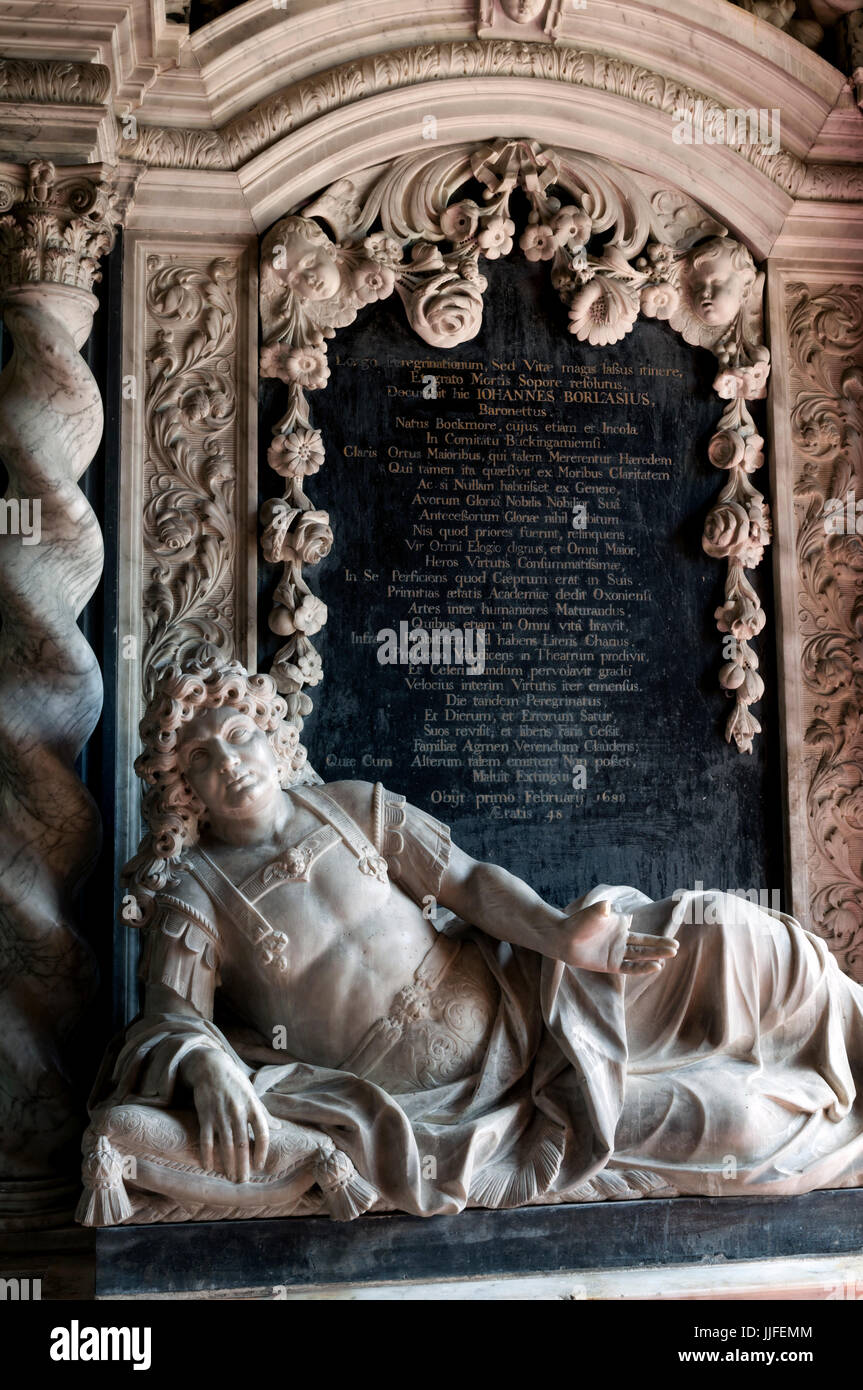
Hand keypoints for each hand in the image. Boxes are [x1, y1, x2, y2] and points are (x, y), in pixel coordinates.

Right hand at [181, 1046, 271, 1182]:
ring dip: (228, 1163)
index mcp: (253, 1107)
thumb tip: (280, 1129)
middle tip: (243, 1181)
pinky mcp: (205, 1115)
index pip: (262, 1133)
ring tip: (230, 1177)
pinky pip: (206, 1138)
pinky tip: (208, 1166)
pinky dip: (207, 1154)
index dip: (261, 1151)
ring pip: (225, 1144)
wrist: (212, 1067)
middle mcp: (238, 1111)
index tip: (260, 1166)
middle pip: (242, 1143)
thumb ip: (264, 1114)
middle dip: (243, 1164)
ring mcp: (221, 1113)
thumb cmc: (236, 1084)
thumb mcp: (253, 1096)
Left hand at [554, 900, 678, 974]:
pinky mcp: (610, 965)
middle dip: (661, 946)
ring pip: (640, 956)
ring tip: (671, 955)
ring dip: (655, 956)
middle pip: (646, 945)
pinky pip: (629, 968)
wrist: (563, 938)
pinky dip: (642, 968)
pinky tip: (655, 967)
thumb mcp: (592, 914)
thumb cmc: (578, 922)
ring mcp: (617, 953)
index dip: (658, 937)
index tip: (674, 938)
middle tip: (677, 947)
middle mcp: (622, 940)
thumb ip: (601, 911)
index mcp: (622, 926)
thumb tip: (607, 905)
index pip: (643, 934)